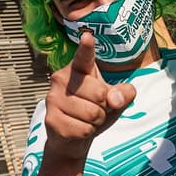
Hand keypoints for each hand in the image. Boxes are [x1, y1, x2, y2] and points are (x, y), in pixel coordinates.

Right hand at [42, 33, 137, 161]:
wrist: (71, 139)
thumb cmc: (93, 113)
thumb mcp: (115, 101)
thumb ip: (123, 94)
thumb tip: (115, 99)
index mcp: (77, 69)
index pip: (84, 57)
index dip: (86, 47)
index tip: (88, 36)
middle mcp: (61, 79)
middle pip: (100, 93)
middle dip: (105, 107)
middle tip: (95, 110)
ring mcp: (54, 99)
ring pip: (93, 113)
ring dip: (96, 122)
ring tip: (85, 120)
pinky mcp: (52, 119)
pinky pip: (84, 129)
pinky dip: (87, 133)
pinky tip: (77, 129)